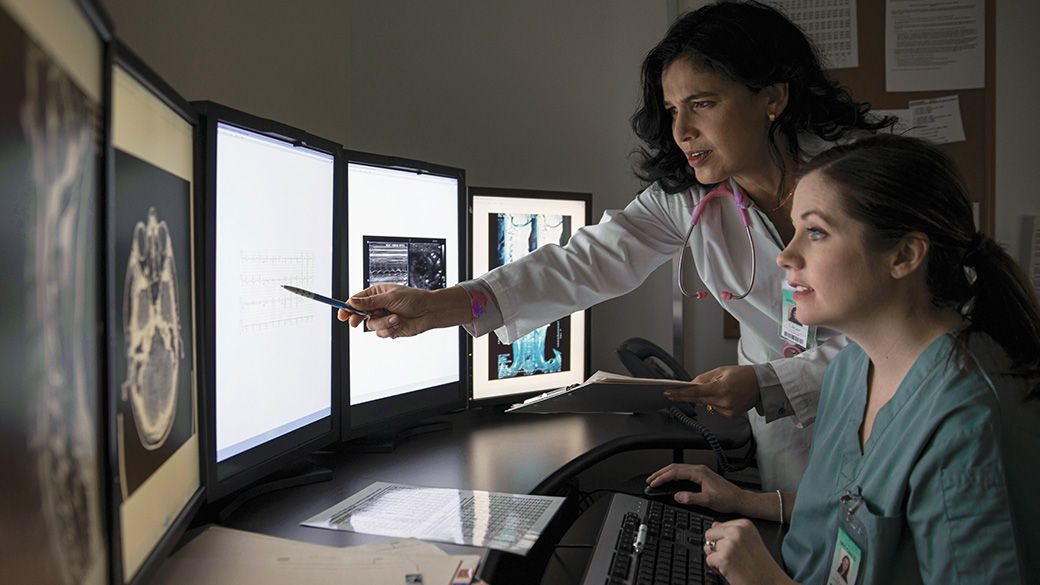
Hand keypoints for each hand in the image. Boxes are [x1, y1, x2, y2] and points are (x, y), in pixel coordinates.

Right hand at [337, 284, 469, 337]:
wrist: (429, 312)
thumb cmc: (414, 299)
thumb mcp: (390, 298)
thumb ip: (370, 302)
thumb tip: (352, 301)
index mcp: (376, 294)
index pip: (356, 301)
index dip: (347, 307)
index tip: (342, 314)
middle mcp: (378, 306)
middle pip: (359, 315)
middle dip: (358, 319)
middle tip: (356, 323)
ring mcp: (383, 318)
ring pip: (371, 326)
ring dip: (383, 323)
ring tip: (396, 318)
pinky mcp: (389, 328)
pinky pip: (381, 333)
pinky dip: (389, 330)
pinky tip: (399, 324)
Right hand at [645, 463, 746, 513]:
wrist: (739, 499)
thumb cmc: (727, 499)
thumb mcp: (708, 501)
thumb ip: (692, 498)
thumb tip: (677, 496)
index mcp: (699, 473)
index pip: (675, 472)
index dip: (662, 478)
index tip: (653, 483)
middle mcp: (699, 469)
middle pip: (675, 467)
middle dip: (660, 473)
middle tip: (650, 480)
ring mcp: (701, 471)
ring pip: (678, 468)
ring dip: (666, 473)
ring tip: (656, 479)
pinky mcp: (702, 475)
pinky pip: (683, 471)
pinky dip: (673, 475)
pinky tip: (670, 479)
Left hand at [663, 364, 758, 416]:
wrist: (761, 384)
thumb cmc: (743, 375)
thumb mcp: (721, 371)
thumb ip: (703, 379)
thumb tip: (689, 385)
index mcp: (722, 389)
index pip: (695, 392)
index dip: (680, 393)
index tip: (668, 392)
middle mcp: (725, 402)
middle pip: (698, 399)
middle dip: (686, 395)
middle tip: (672, 391)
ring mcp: (728, 410)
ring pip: (706, 404)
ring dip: (704, 397)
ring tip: (715, 388)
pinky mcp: (730, 415)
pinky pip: (714, 408)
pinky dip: (713, 402)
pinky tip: (722, 395)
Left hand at [703, 519, 792, 584]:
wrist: (770, 582)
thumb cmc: (761, 565)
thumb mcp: (748, 540)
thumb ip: (730, 531)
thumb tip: (714, 524)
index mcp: (744, 525)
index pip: (718, 526)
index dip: (723, 540)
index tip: (736, 548)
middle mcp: (737, 531)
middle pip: (710, 535)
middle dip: (717, 548)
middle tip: (734, 557)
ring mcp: (730, 544)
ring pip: (709, 548)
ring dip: (718, 559)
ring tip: (735, 564)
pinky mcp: (723, 558)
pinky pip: (709, 560)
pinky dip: (716, 568)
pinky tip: (730, 570)